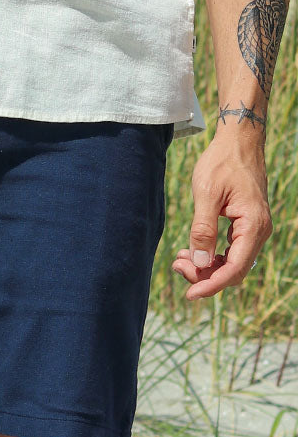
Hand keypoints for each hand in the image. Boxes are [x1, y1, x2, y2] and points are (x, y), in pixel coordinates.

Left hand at [171, 128, 272, 299]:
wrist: (237, 141)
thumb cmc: (222, 162)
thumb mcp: (207, 194)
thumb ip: (203, 230)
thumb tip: (200, 261)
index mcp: (253, 225)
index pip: (235, 269)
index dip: (212, 285)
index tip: (190, 294)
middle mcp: (258, 231)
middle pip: (233, 270)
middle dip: (204, 275)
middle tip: (177, 265)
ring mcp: (253, 229)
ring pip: (231, 263)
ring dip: (205, 267)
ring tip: (179, 258)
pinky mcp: (245, 226)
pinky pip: (230, 252)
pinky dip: (210, 256)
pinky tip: (190, 251)